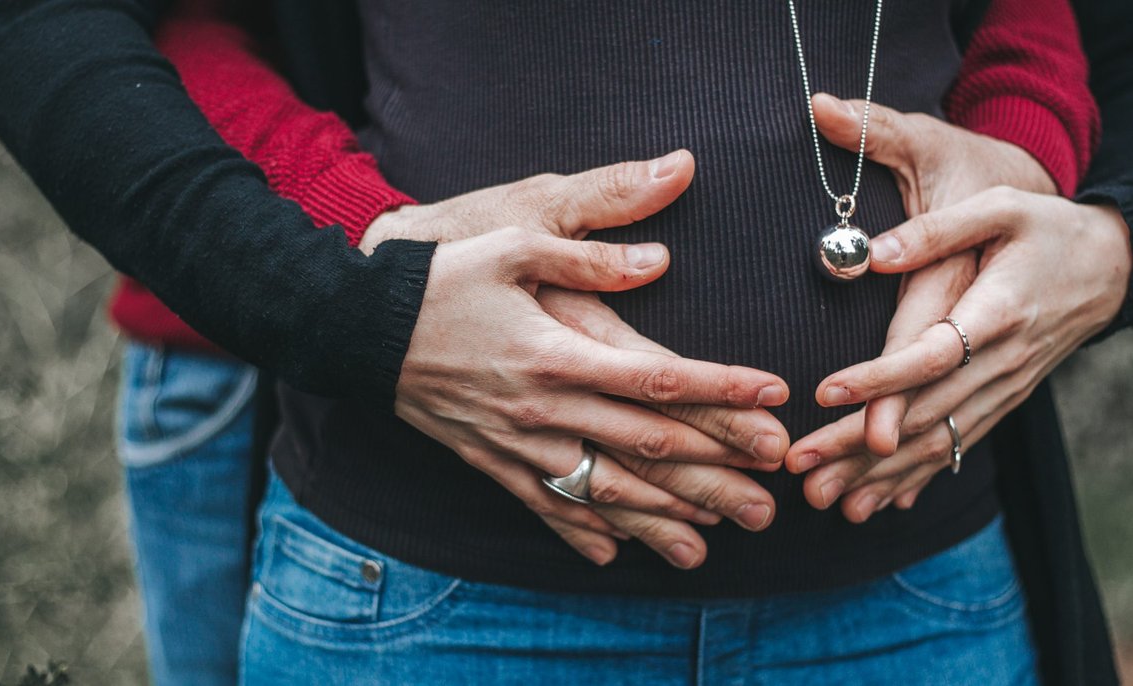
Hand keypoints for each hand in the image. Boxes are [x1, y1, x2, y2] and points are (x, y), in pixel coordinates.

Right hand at [383, 154, 789, 567]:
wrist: (358, 329)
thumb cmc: (441, 277)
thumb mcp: (513, 242)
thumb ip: (588, 254)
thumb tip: (658, 259)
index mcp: (558, 352)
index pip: (659, 377)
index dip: (722, 389)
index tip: (774, 398)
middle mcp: (544, 408)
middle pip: (646, 446)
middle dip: (714, 470)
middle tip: (770, 492)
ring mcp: (517, 443)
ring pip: (603, 489)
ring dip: (661, 518)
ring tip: (712, 541)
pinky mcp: (490, 461)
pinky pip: (544, 506)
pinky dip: (581, 532)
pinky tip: (614, 556)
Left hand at [787, 96, 1129, 520]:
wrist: (1113, 269)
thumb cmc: (1048, 230)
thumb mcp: (1000, 209)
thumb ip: (937, 231)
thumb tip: (872, 253)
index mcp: (999, 312)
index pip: (933, 355)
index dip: (880, 378)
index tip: (826, 391)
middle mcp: (1003, 362)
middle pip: (924, 413)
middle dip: (856, 443)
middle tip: (798, 462)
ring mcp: (1005, 390)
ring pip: (936, 442)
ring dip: (876, 474)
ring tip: (819, 496)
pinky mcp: (1003, 403)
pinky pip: (955, 449)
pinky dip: (912, 479)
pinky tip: (872, 503)